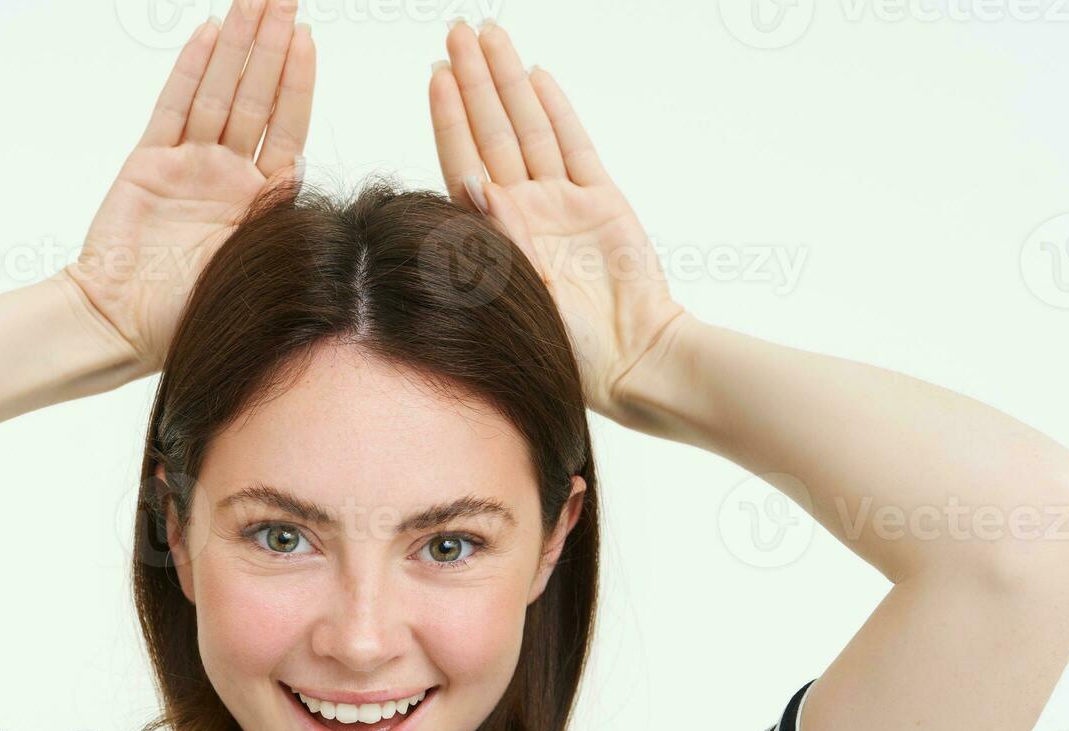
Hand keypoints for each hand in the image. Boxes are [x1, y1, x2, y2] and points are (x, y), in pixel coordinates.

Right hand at [62, 0, 315, 375]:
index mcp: (259, 200)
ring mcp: (188, 165)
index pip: (286, 127)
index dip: (296, 82)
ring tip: (251, 0)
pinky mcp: (148, 163)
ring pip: (217, 92)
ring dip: (235, 45)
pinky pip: (173, 108)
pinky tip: (206, 34)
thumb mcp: (256, 265)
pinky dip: (190, 71)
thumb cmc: (188, 312)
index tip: (307, 39)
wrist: (121, 325)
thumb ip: (279, 221)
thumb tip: (316, 192)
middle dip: (270, 45)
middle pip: (254, 97)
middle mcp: (226, 175)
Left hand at [428, 20, 689, 421]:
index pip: (463, 159)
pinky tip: (538, 76)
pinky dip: (556, 109)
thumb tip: (469, 184)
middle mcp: (524, 210)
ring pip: (529, 127)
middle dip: (474, 79)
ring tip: (490, 35)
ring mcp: (562, 202)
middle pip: (491, 130)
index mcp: (494, 234)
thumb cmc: (568, 346)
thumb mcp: (515, 295)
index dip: (449, 115)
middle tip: (456, 31)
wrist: (631, 359)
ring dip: (508, 81)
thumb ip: (493, 238)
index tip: (436, 74)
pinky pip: (574, 145)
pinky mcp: (602, 202)